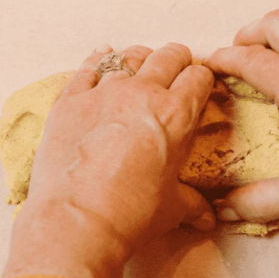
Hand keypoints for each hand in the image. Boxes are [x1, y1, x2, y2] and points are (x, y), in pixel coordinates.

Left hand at [2, 43, 215, 277]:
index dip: (202, 81)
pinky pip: (87, 67)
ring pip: (128, 56)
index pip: (199, 77)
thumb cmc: (129, 216)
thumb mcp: (171, 209)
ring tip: (140, 68)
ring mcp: (103, 93)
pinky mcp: (70, 101)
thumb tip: (208, 219)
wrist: (77, 222)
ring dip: (139, 60)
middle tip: (175, 72)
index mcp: (177, 115)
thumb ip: (193, 205)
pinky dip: (96, 60)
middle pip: (168, 56)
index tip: (199, 87)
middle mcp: (142, 94)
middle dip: (176, 61)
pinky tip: (101, 56)